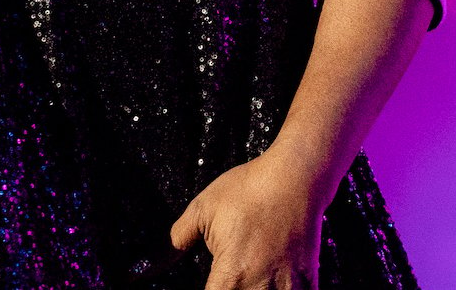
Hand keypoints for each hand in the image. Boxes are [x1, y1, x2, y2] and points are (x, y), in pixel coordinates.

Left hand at [169, 148, 328, 289]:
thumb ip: (177, 241)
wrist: (295, 178)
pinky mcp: (306, 283)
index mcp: (231, 277)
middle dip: (226, 289)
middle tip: (223, 276)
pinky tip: (270, 281)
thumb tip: (150, 262)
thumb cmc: (249, 190)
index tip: (208, 283)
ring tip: (245, 275)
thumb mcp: (203, 210)